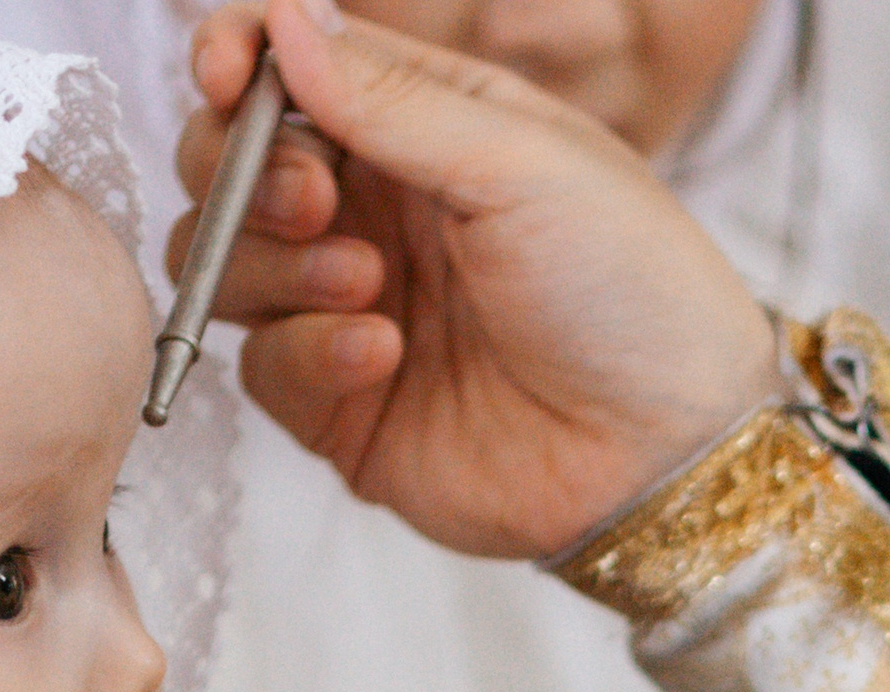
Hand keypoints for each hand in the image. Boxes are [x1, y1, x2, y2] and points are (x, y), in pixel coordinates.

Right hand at [175, 0, 778, 560]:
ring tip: (368, 283)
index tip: (227, 74)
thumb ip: (390, 98)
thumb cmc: (632, 290)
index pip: (294, 67)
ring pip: (224, 262)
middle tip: (312, 198)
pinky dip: (307, 352)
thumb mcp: (522, 162)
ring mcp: (348, 307)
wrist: (665, 450)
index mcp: (425, 127)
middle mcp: (376, 210)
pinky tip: (382, 355)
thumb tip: (282, 19)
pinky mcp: (338, 404)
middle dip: (243, 170)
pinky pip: (263, 364)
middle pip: (231, 162)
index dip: (241, 59)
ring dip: (274, 264)